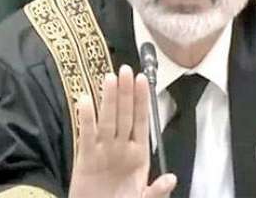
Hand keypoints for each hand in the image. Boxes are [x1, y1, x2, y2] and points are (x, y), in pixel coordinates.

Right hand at [69, 65, 176, 197]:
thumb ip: (156, 190)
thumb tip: (170, 178)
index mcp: (139, 153)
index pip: (141, 120)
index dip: (141, 100)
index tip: (143, 79)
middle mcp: (121, 147)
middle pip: (124, 114)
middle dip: (125, 92)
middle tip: (125, 70)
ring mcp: (103, 150)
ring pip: (107, 120)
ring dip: (108, 99)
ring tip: (110, 78)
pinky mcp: (85, 158)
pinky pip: (86, 135)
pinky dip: (85, 118)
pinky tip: (84, 100)